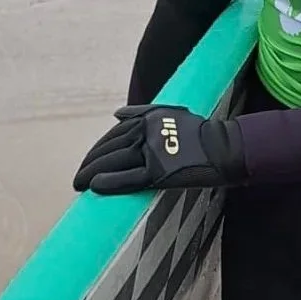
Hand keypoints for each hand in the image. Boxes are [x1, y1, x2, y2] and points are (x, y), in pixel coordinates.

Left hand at [73, 104, 245, 194]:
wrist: (223, 148)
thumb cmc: (199, 133)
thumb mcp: (172, 114)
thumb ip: (142, 112)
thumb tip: (116, 113)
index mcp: (148, 118)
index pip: (114, 135)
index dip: (97, 150)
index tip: (87, 162)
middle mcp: (147, 132)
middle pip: (110, 149)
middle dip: (89, 163)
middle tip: (77, 178)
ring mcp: (153, 152)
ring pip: (114, 162)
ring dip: (92, 173)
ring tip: (79, 185)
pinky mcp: (160, 172)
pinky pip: (129, 178)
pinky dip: (110, 182)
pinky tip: (96, 186)